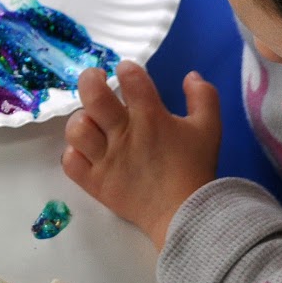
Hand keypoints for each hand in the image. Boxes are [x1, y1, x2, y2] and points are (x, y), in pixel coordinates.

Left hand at [62, 62, 221, 250]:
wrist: (185, 213)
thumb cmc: (196, 168)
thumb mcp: (210, 127)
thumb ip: (204, 96)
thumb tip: (190, 75)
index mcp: (151, 117)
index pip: (131, 79)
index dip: (126, 69)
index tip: (127, 72)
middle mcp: (124, 134)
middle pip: (93, 96)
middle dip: (90, 79)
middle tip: (96, 80)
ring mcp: (106, 160)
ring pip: (77, 129)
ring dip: (81, 120)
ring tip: (91, 121)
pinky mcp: (96, 183)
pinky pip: (71, 162)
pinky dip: (74, 154)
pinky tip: (86, 151)